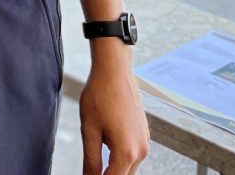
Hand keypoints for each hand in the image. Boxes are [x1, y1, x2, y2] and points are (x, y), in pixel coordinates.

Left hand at [79, 46, 149, 174]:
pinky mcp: (144, 134)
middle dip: (108, 174)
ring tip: (97, 156)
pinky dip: (121, 156)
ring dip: (114, 167)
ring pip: (129, 167)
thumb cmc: (100, 95)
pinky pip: (134, 154)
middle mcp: (141, 151)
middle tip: (91, 169)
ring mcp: (145, 142)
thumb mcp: (89, 129)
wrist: (114, 70)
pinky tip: (107, 143)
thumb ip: (91, 159)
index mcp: (126, 153)